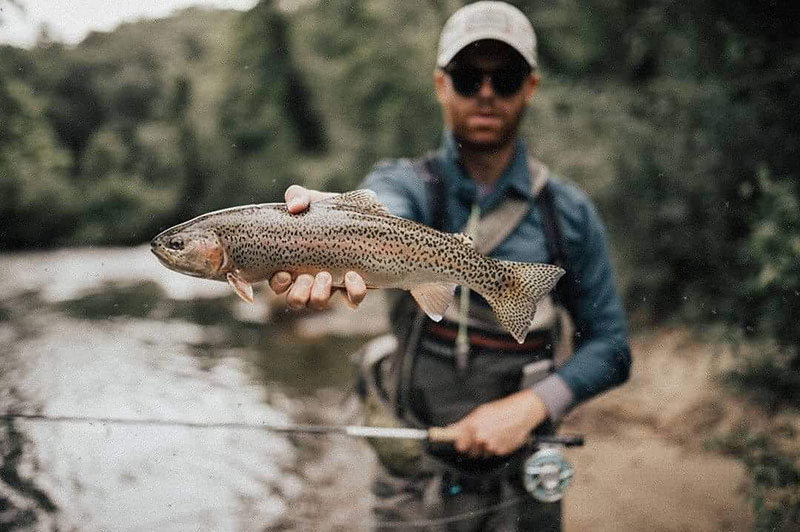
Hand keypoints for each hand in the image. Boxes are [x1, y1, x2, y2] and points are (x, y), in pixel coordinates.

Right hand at [268, 186, 367, 309]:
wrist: (366, 214)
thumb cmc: (330, 210)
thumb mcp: (312, 199)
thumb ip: (297, 196)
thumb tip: (295, 207)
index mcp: (294, 261)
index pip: (278, 282)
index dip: (278, 283)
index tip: (284, 273)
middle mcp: (310, 278)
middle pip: (295, 300)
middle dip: (298, 293)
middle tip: (307, 276)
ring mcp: (332, 284)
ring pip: (318, 303)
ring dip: (319, 295)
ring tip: (326, 276)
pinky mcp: (355, 285)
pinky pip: (353, 299)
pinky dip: (353, 292)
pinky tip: (353, 275)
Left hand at [446, 389, 548, 456]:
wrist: (520, 413)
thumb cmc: (501, 410)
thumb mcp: (480, 412)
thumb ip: (465, 423)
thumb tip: (452, 429)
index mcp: (473, 427)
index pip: (457, 442)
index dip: (453, 442)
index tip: (447, 440)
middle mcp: (480, 438)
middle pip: (469, 451)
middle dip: (472, 446)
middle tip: (478, 437)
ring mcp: (491, 446)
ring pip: (482, 454)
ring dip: (484, 448)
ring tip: (492, 435)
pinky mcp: (500, 451)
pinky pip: (493, 454)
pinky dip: (495, 448)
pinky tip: (500, 438)